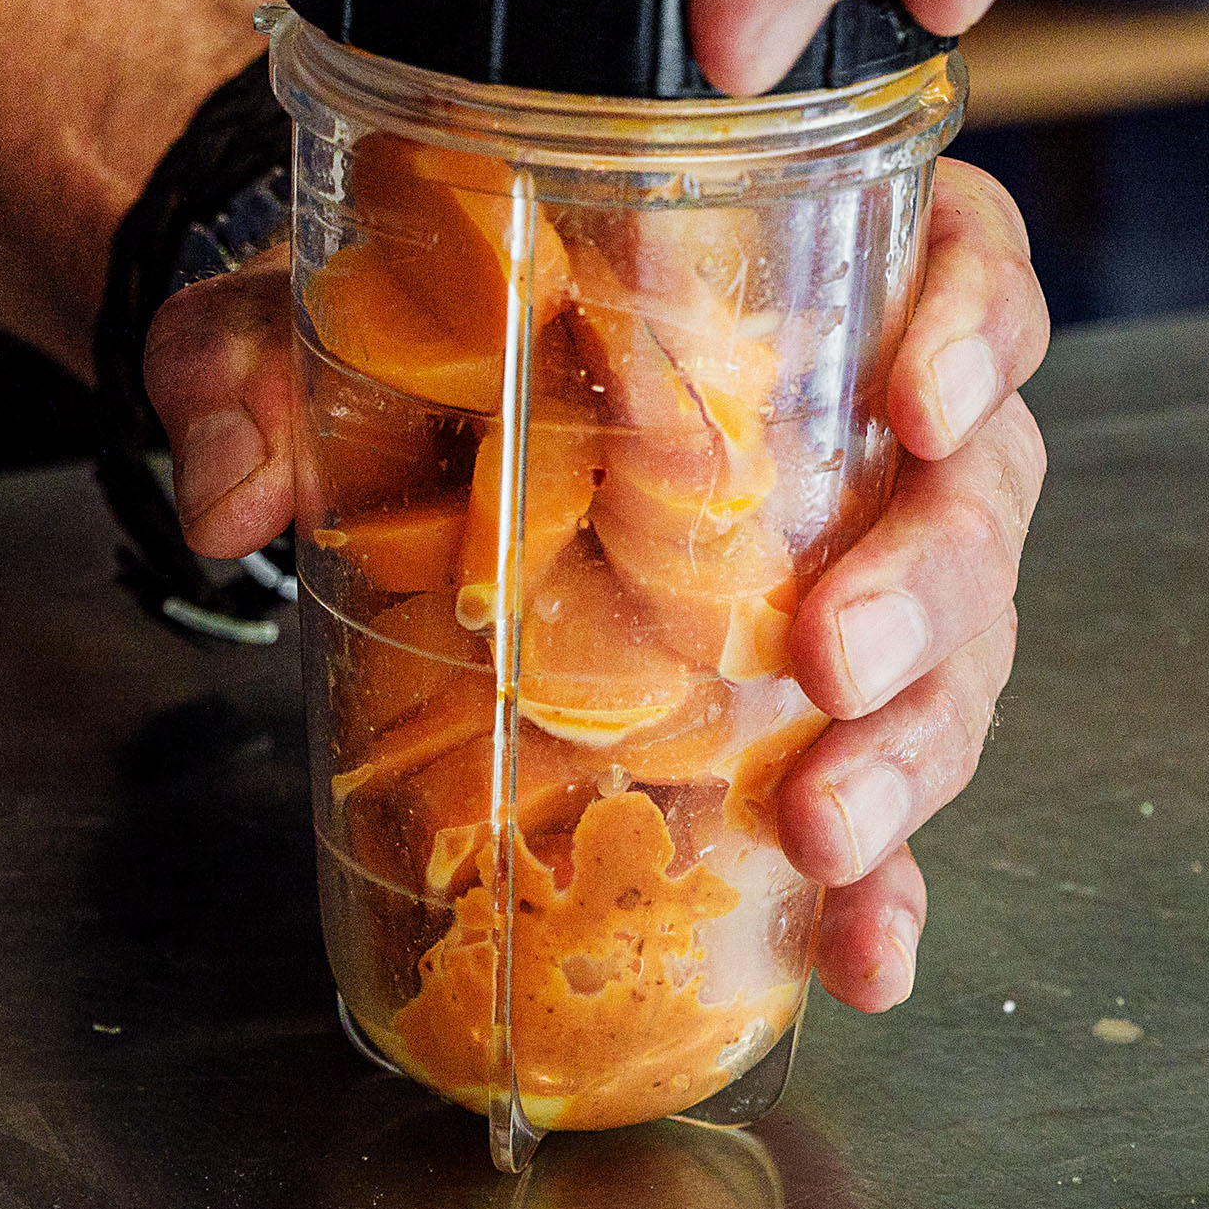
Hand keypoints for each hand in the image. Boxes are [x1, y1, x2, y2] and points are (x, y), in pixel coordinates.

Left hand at [153, 157, 1047, 1014]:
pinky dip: (887, 886)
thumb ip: (252, 361)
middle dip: (924, 585)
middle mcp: (865, 426)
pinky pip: (892, 801)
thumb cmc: (416, 344)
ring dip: (910, 749)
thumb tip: (230, 489)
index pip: (959, 259)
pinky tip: (862, 949)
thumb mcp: (313, 320)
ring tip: (823, 827)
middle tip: (832, 657)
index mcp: (798, 275)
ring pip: (955, 654)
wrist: (397, 445)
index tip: (920, 402)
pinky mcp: (823, 723)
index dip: (977, 325)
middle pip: (978, 489)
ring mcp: (863, 580)